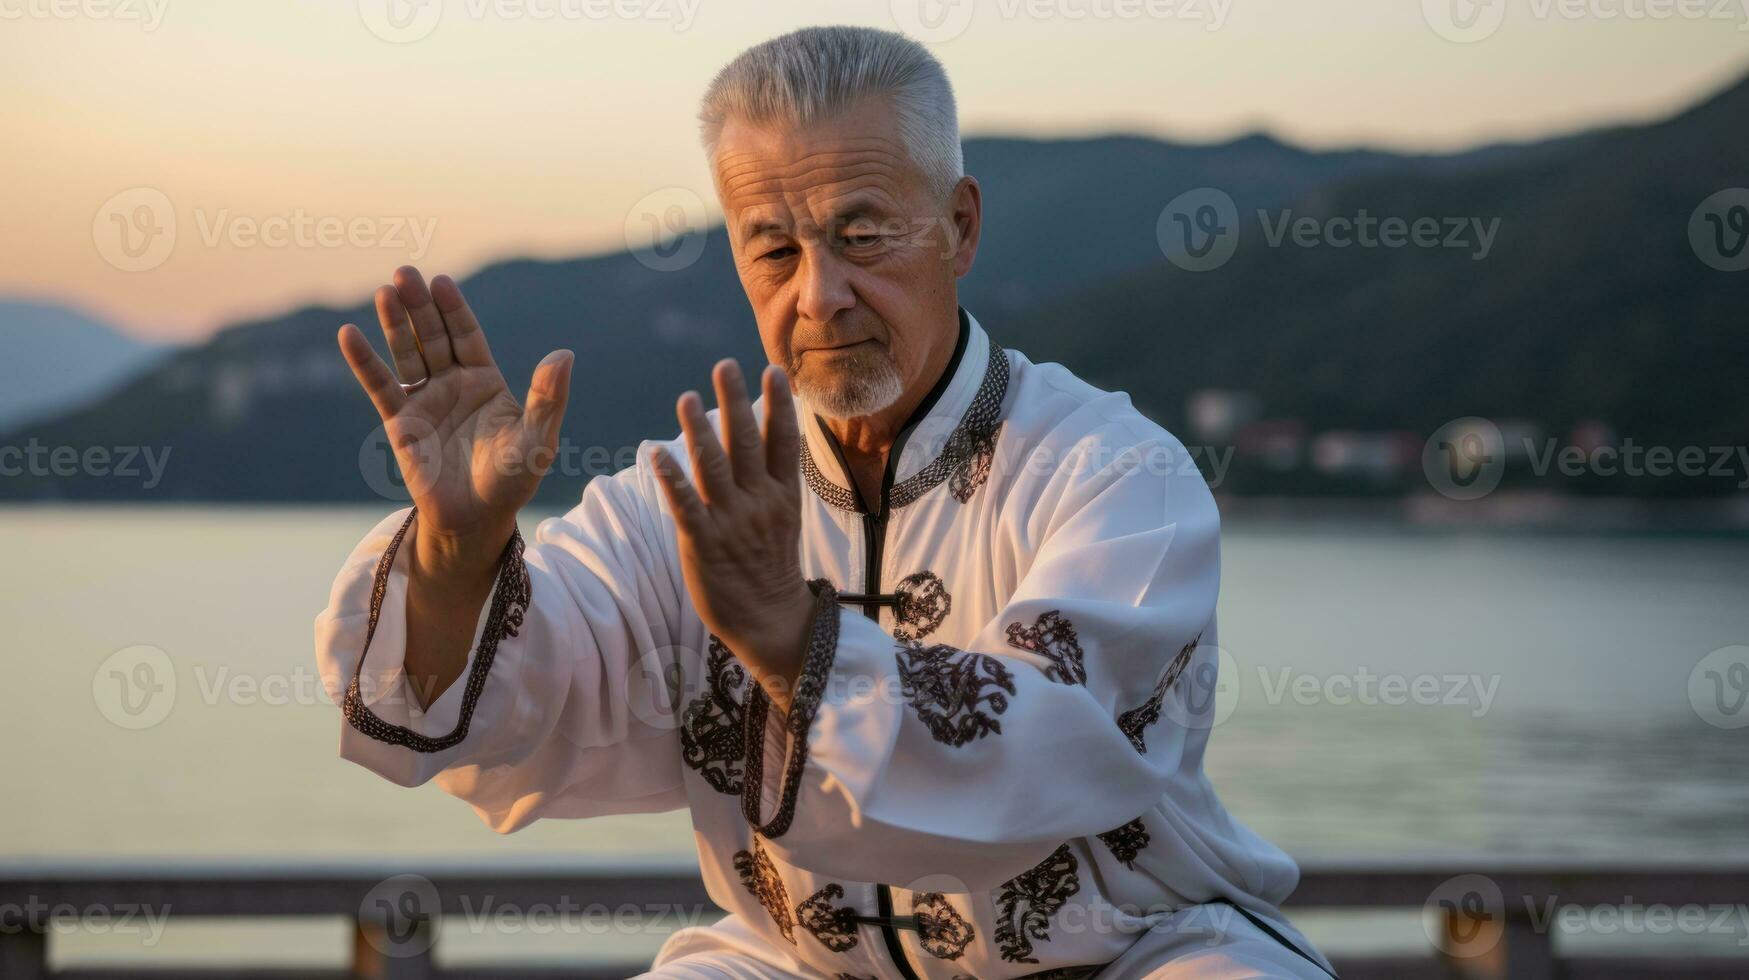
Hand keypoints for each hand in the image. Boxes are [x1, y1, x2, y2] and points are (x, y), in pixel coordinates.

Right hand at [337, 266, 572, 562]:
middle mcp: (453, 384)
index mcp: (486, 381)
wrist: (476, 518)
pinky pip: (380, 386)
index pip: (467, 335)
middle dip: (420, 305)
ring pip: (407, 353)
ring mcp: (425, 401)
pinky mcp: (400, 422)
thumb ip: (549, 398)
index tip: (441, 282)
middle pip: (434, 336)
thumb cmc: (513, 480)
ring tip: (384, 291)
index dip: (454, 309)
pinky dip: (364, 361)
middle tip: (405, 273)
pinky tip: (348, 334)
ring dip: (395, 324)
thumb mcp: (539, 438)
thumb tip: (564, 355)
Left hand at [651, 360, 815, 706]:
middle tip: (725, 366)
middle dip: (736, 402)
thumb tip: (763, 444)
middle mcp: (760, 503)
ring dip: (699, 430)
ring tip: (685, 397)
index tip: (773, 371)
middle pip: (749, 444)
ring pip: (715, 467)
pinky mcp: (704, 543)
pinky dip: (672, 478)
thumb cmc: (772, 569)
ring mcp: (732, 522)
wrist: (772, 621)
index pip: (784, 441)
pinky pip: (685, 505)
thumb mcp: (784, 520)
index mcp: (783, 495)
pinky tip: (658, 452)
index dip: (779, 405)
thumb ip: (771, 483)